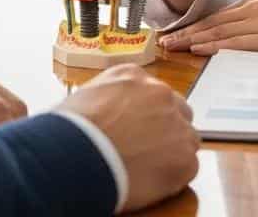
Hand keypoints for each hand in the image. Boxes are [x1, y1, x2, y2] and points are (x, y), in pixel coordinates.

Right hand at [57, 64, 198, 212]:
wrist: (76, 155)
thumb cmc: (69, 130)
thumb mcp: (84, 97)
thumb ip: (106, 97)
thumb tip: (104, 112)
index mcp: (133, 76)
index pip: (152, 92)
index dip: (147, 113)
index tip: (138, 128)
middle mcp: (159, 93)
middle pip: (176, 110)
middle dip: (166, 127)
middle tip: (147, 148)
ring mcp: (175, 123)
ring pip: (186, 137)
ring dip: (172, 151)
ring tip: (148, 168)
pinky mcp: (184, 156)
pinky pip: (188, 166)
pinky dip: (174, 177)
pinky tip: (152, 182)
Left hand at [158, 0, 257, 54]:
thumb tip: (240, 35)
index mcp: (253, 1)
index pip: (215, 16)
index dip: (193, 26)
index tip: (174, 34)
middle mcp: (251, 8)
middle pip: (210, 23)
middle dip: (185, 33)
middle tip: (163, 43)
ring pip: (217, 31)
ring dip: (192, 40)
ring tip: (172, 48)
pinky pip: (235, 42)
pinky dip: (213, 46)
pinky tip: (198, 50)